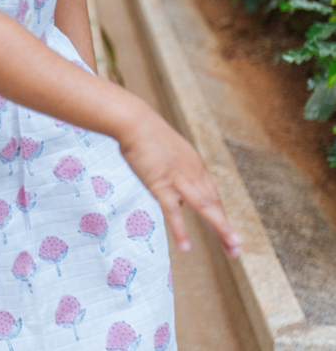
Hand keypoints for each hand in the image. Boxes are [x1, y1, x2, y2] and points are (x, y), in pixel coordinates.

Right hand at [117, 107, 241, 259]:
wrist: (134, 121)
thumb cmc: (144, 132)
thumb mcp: (166, 150)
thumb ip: (173, 168)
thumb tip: (172, 183)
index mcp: (194, 164)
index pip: (212, 194)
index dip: (220, 214)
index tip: (226, 232)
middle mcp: (192, 173)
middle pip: (213, 204)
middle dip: (225, 228)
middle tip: (236, 249)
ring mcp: (178, 179)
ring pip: (204, 207)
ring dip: (220, 228)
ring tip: (232, 249)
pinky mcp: (160, 184)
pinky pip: (172, 211)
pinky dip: (180, 230)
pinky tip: (185, 247)